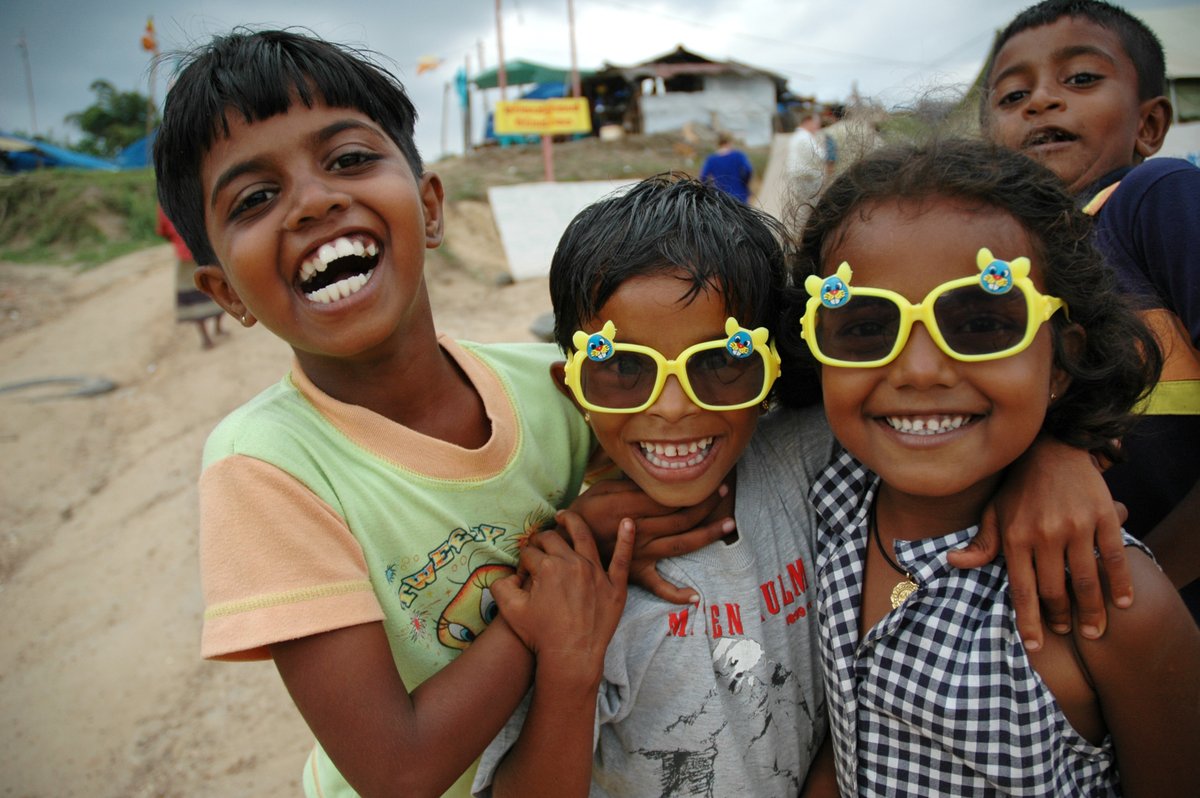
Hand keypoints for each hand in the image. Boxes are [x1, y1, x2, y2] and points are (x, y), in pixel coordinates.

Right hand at [493, 511, 633, 685]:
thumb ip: (500, 585)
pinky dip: (626, 538)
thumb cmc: (540, 635)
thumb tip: (506, 573)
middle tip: (537, 545)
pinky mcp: (615, 585)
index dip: (522, 560)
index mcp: (547, 567)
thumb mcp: (509, 610)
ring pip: (583, 537)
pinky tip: (628, 521)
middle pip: (553, 539)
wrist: (571, 658)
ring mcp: (596, 572)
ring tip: (565, 516)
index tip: (522, 570)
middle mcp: (572, 563)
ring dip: (573, 522)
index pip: (530, 553)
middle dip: (540, 539)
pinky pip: (623, 558)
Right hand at [569, 478, 733, 603]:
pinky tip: (694, 598)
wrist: (559, 545)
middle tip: (724, 492)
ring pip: (680, 543)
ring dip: (707, 534)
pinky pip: (657, 586)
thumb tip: (655, 477)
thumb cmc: (581, 513)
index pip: (670, 496)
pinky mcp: (634, 573)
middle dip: (706, 504)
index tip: (708, 477)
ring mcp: (639, 554)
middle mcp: (640, 530)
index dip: (692, 488)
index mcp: (630, 506)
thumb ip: (629, 484)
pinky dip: (676, 594)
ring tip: (728, 524)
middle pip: (681, 517)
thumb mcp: (601, 489)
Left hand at [949, 436, 1131, 650]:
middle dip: (1060, 618)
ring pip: (1085, 581)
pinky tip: (1122, 603)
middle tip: (1066, 631)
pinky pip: (1113, 558)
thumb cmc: (1018, 487)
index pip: (1022, 590)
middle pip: (1055, 591)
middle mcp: (1045, 534)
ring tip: (1092, 630)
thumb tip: (953, 562)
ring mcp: (1075, 526)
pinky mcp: (1102, 516)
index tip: (1036, 646)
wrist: (1052, 447)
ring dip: (1091, 611)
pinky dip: (1120, 584)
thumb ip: (981, 543)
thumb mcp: (994, 512)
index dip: (1029, 622)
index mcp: (1015, 536)